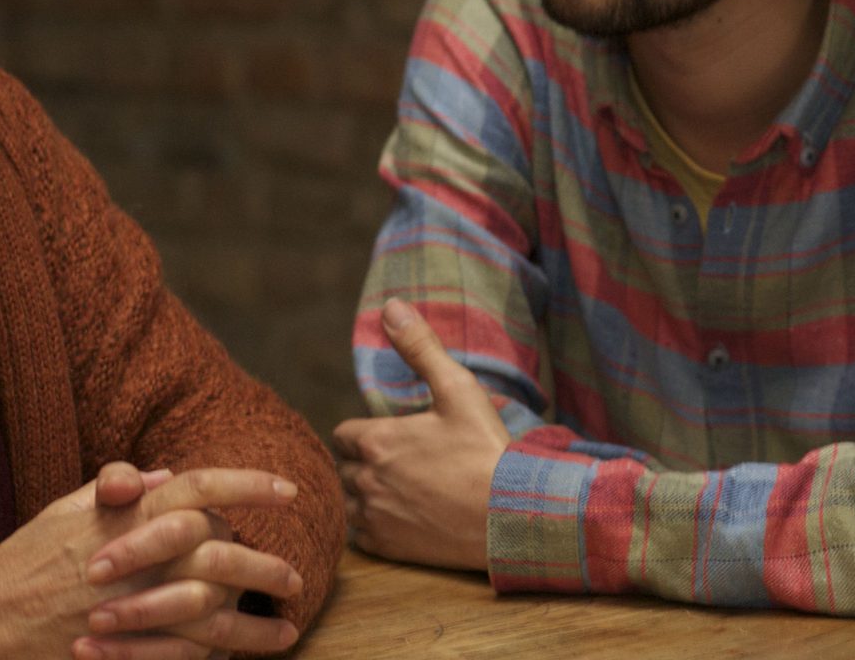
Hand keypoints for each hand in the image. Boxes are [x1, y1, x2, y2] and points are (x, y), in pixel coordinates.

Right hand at [0, 465, 298, 659]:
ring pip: (215, 610)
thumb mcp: (69, 508)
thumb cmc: (26, 558)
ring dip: (256, 623)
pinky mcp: (130, 648)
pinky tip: (240, 659)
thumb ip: (121, 488)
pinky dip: (218, 655)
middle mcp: (140, 556)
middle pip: (223, 550)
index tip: (287, 489)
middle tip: (295, 576)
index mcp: (128, 515)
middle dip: (266, 564)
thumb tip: (167, 476)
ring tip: (286, 629)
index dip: (249, 484)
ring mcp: (136, 605)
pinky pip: (187, 653)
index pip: (202, 486)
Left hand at [331, 298, 511, 571]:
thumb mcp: (458, 389)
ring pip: (347, 501)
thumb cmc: (486, 451)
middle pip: (343, 466)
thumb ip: (420, 347)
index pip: (343, 433)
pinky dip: (373, 526)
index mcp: (375, 441)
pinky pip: (360, 536)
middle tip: (399, 461)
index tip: (393, 436)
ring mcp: (375, 517)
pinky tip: (402, 516)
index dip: (365, 432)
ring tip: (398, 488)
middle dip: (363, 461)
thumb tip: (392, 307)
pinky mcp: (388, 548)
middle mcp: (365, 480)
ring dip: (364, 494)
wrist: (511, 515)